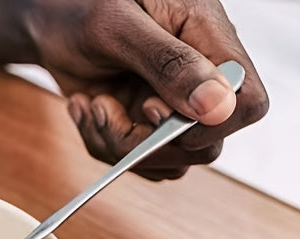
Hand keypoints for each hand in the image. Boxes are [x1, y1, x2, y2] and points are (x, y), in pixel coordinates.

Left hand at [22, 0, 269, 178]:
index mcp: (209, 37)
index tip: (156, 111)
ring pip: (169, 162)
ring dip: (118, 147)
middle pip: (206, 146)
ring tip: (92, 104)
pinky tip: (87, 106)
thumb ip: (170, 64)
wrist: (51, 15)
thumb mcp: (119, 26)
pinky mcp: (145, 124)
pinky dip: (104, 145)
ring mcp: (172, 104)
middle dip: (149, 143)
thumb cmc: (83, 5)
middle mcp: (198, 75)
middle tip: (108, 107)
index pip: (248, 102)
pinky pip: (137, 162)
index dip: (211, 126)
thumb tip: (217, 105)